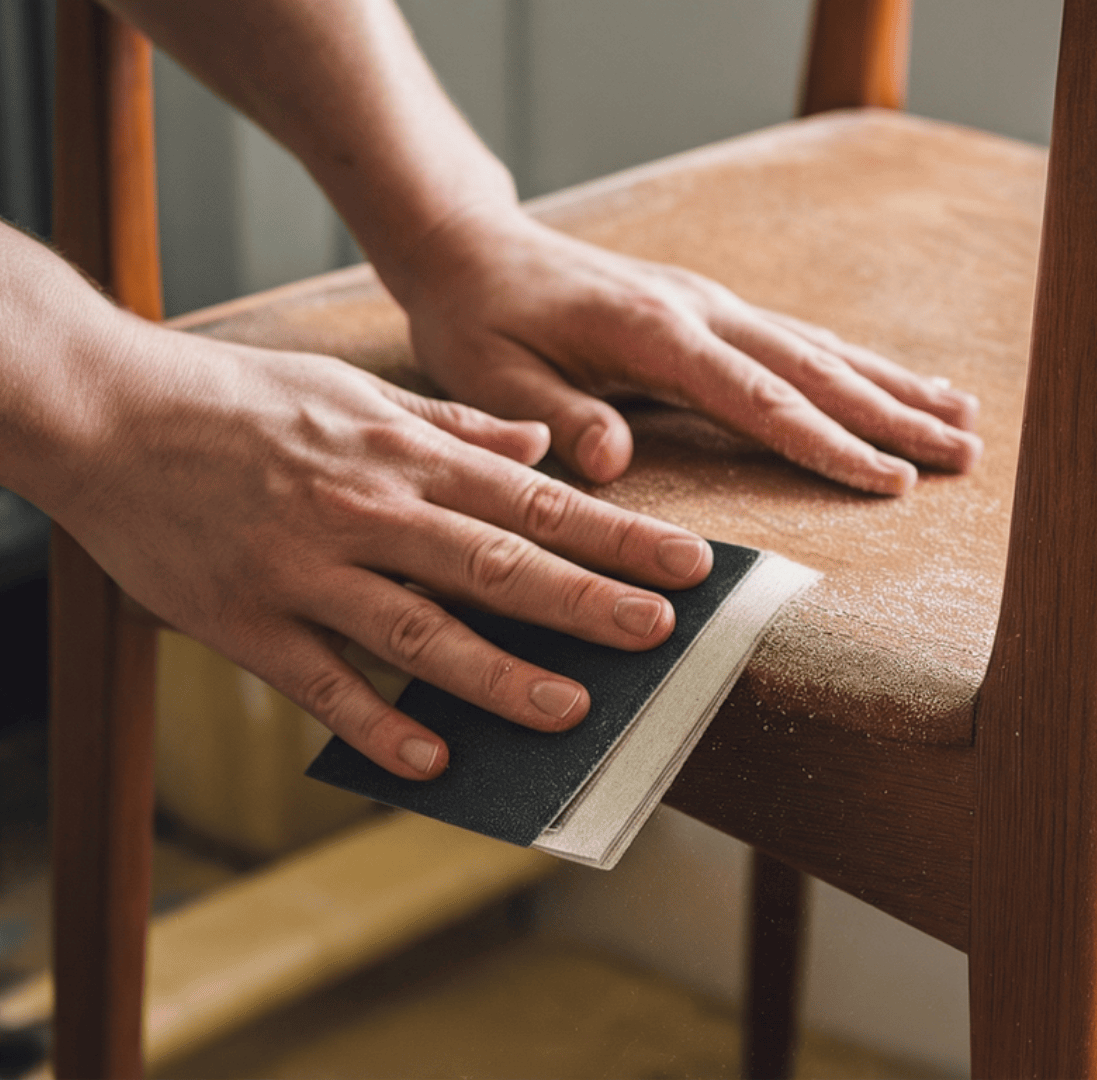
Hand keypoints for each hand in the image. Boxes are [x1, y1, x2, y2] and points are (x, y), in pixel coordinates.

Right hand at [38, 319, 714, 780]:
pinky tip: (434, 764)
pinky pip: (323, 684)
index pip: (537, 503)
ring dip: (501, 676)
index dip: (619, 538)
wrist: (104, 410)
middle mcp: (370, 513)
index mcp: (406, 457)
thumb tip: (540, 445)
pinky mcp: (245, 622)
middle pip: (498, 565)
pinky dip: (377, 727)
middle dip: (588, 603)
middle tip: (662, 636)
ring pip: (420, 632)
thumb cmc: (239, 400)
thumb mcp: (357, 393)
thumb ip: (454, 425)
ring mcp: (308, 571)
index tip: (690, 565)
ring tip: (572, 710)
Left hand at [387, 208, 982, 491]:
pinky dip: (862, 366)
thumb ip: (555, 418)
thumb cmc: (479, 320)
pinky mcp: (717, 309)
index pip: (758, 397)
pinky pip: (804, 341)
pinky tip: (906, 385)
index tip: (889, 480)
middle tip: (965, 455)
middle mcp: (702, 310)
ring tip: (968, 422)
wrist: (473, 248)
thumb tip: (612, 462)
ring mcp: (716, 304)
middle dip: (894, 416)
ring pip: (824, 351)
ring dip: (897, 388)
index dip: (827, 443)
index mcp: (654, 332)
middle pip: (815, 370)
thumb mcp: (492, 377)